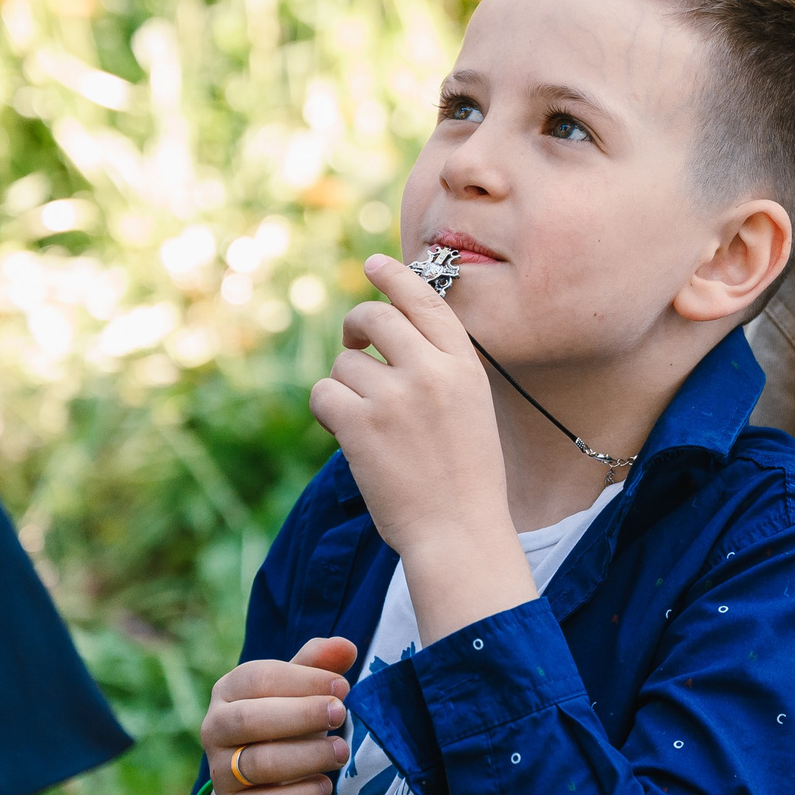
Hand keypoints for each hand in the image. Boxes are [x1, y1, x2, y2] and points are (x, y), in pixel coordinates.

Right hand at [198, 636, 357, 794]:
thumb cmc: (286, 727)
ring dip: (308, 756)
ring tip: (341, 751)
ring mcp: (220, 774)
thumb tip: (346, 646)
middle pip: (249, 720)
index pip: (258, 677)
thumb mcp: (300, 691)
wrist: (263, 793)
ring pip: (259, 764)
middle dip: (301, 715)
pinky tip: (325, 786)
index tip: (342, 687)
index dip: (303, 680)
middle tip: (342, 714)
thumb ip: (319, 665)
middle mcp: (214, 729)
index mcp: (228, 691)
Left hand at [312, 256, 538, 645]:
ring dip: (346, 385)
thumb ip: (439, 368)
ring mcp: (395, 396)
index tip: (373, 264)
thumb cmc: (465, 476)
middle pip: (376, 316)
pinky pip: (324, 393)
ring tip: (366, 419)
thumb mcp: (470, 408)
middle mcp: (431, 371)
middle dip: (356, 324)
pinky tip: (347, 433)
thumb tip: (389, 332)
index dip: (395, 277)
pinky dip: (328, 410)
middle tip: (354, 342)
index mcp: (465, 365)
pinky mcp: (360, 424)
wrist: (458, 530)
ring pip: (346, 361)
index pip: (426, 300)